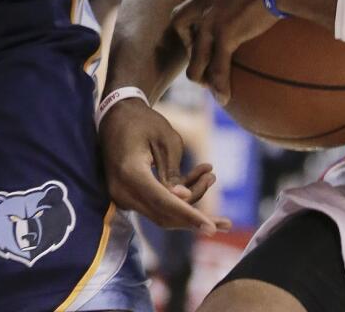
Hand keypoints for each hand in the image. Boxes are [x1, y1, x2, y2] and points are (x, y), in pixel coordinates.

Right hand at [99, 97, 230, 233]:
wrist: (117, 115)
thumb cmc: (144, 121)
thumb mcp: (166, 140)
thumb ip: (173, 172)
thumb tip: (184, 199)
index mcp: (130, 172)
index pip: (163, 201)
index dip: (189, 216)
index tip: (212, 229)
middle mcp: (123, 190)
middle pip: (164, 215)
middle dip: (195, 219)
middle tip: (226, 223)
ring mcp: (124, 196)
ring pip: (163, 213)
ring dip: (191, 202)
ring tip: (211, 175)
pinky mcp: (131, 196)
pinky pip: (158, 204)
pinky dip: (180, 196)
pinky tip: (201, 176)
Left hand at [172, 0, 292, 103]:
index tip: (204, 5)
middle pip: (181, 17)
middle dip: (183, 32)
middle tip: (194, 43)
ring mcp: (212, 19)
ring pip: (193, 47)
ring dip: (195, 65)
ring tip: (201, 80)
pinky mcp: (225, 36)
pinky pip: (217, 65)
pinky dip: (218, 82)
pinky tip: (224, 97)